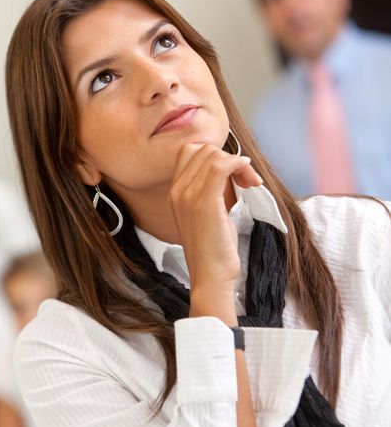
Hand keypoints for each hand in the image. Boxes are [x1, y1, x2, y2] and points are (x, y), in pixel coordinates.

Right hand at [169, 143, 261, 293]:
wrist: (211, 277)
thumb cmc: (214, 249)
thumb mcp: (209, 214)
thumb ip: (213, 190)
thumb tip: (233, 170)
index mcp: (175, 192)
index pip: (190, 152)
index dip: (217, 156)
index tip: (235, 175)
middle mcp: (177, 191)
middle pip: (203, 150)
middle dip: (230, 158)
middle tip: (247, 181)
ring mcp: (188, 195)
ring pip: (213, 156)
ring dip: (239, 164)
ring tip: (250, 184)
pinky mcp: (204, 202)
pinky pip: (221, 166)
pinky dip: (240, 165)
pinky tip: (250, 179)